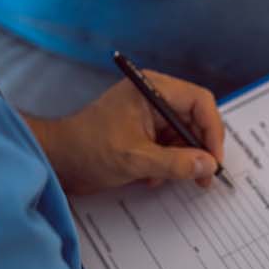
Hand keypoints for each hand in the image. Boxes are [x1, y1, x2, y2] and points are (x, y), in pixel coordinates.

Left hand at [33, 71, 224, 195]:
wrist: (55, 160)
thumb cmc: (87, 149)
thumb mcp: (136, 159)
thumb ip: (176, 163)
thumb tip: (208, 165)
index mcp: (152, 89)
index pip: (200, 102)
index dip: (212, 131)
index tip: (214, 160)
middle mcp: (153, 97)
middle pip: (194, 119)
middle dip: (198, 150)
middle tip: (203, 177)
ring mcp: (147, 115)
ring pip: (182, 137)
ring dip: (180, 161)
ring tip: (167, 179)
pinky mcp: (141, 133)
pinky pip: (168, 147)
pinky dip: (166, 164)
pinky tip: (150, 179)